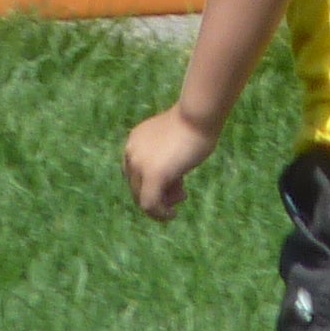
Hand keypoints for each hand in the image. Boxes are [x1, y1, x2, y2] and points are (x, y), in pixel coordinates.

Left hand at [125, 104, 217, 220]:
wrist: (198, 115)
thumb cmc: (194, 125)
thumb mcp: (172, 143)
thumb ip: (165, 161)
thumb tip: (170, 185)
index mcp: (134, 142)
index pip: (136, 173)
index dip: (154, 183)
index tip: (176, 182)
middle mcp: (131, 153)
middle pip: (137, 187)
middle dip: (159, 194)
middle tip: (181, 194)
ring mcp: (140, 165)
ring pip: (142, 198)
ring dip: (161, 204)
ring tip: (180, 199)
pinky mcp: (153, 176)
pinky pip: (150, 204)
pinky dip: (159, 214)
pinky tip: (172, 215)